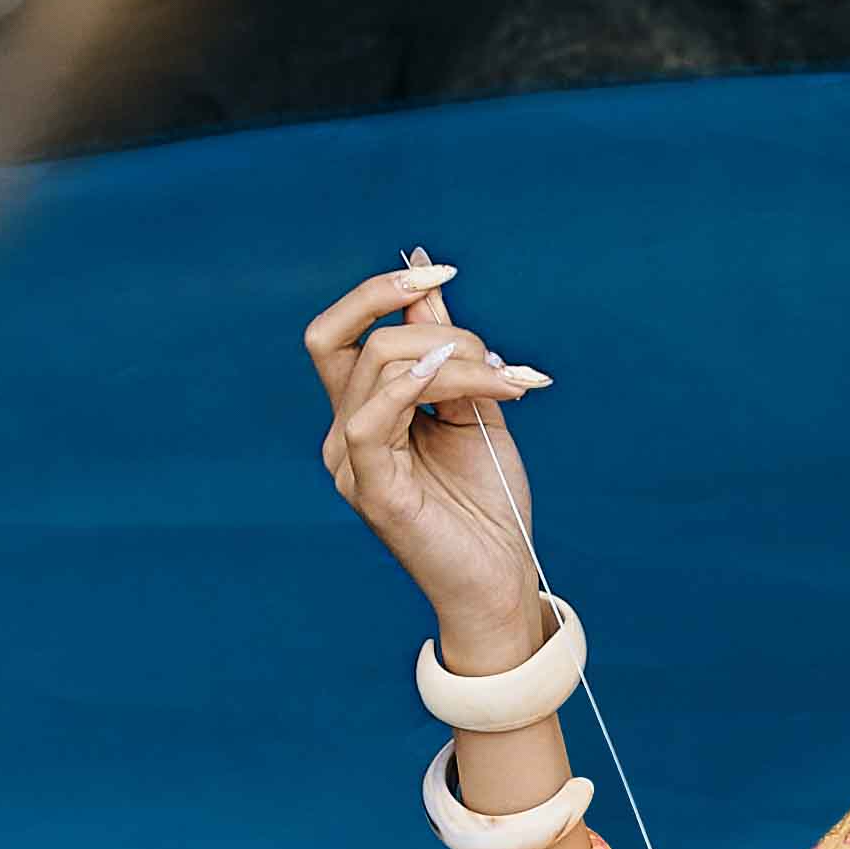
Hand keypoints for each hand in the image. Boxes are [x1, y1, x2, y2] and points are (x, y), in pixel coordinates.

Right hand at [306, 250, 552, 653]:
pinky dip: (415, 385)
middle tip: (492, 353)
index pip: (344, 332)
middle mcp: (345, 432)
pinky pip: (370, 419)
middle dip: (422, 320)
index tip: (442, 272)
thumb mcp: (474, 406)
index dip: (383, 291)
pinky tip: (461, 380)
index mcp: (364, 412)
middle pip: (346, 337)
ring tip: (505, 381)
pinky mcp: (371, 490)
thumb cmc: (487, 501)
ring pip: (377, 367)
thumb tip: (427, 278)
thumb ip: (449, 350)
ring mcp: (351, 462)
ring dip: (453, 357)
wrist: (501, 576)